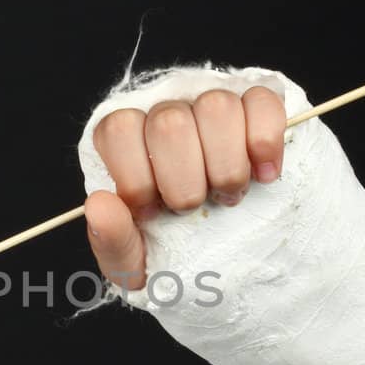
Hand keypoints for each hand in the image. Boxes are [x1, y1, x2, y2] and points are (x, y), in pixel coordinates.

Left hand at [85, 86, 286, 289]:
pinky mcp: (255, 105)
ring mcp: (209, 103)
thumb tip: (99, 204)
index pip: (119, 130)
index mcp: (125, 140)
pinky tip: (264, 175)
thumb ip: (111, 240)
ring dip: (227, 164)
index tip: (151, 213)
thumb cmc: (165, 250)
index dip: (136, 177)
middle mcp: (164, 111)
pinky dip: (265, 141)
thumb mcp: (132, 262)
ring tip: (228, 194)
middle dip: (185, 181)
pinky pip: (262, 100)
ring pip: (217, 107)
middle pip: (170, 122)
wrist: (217, 263)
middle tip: (193, 207)